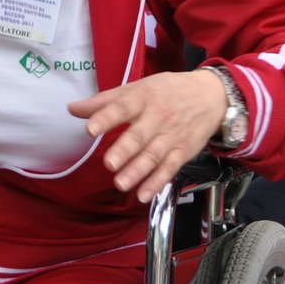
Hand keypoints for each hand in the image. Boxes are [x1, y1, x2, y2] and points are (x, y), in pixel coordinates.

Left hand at [67, 70, 229, 203]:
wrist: (212, 96)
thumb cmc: (168, 91)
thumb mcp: (138, 88)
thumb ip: (104, 101)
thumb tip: (72, 108)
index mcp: (143, 97)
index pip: (122, 107)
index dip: (106, 118)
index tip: (90, 129)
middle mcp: (158, 117)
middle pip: (140, 135)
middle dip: (125, 150)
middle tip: (109, 163)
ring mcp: (172, 135)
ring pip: (154, 155)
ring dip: (138, 171)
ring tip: (121, 183)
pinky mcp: (183, 151)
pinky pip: (170, 168)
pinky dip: (157, 182)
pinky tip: (144, 194)